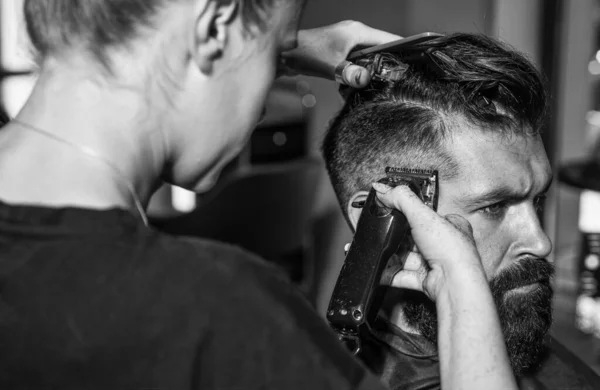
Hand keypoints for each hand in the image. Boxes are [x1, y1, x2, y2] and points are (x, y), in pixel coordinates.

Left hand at [280, 21, 400, 87]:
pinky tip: (356, 85)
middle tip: (393, 81)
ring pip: (367, 58)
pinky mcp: (338, 53)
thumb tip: (366, 80)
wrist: (284, 53)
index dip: (400, 51)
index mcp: (357, 31)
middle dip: (385, 65)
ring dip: (369, 71)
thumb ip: (350, 73)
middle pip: (379, 49)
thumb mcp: (332, 66)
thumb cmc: (306, 53)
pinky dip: (357, 73)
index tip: (409, 65)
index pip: (387, 39)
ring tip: (375, 84)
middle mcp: (354, 34)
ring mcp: (346, 43)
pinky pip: (355, 63)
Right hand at [373, 182, 485, 300]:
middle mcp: (444, 245)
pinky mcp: (425, 281)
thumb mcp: (423, 215)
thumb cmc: (451, 250)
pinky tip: (381, 268)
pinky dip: (390, 273)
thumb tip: (382, 188)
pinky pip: (402, 275)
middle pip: (413, 238)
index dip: (410, 214)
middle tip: (384, 232)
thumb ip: (401, 199)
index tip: (392, 212)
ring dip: (393, 255)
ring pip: (406, 257)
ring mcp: (435, 264)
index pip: (427, 216)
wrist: (454, 284)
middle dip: (398, 238)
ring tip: (381, 251)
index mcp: (451, 226)